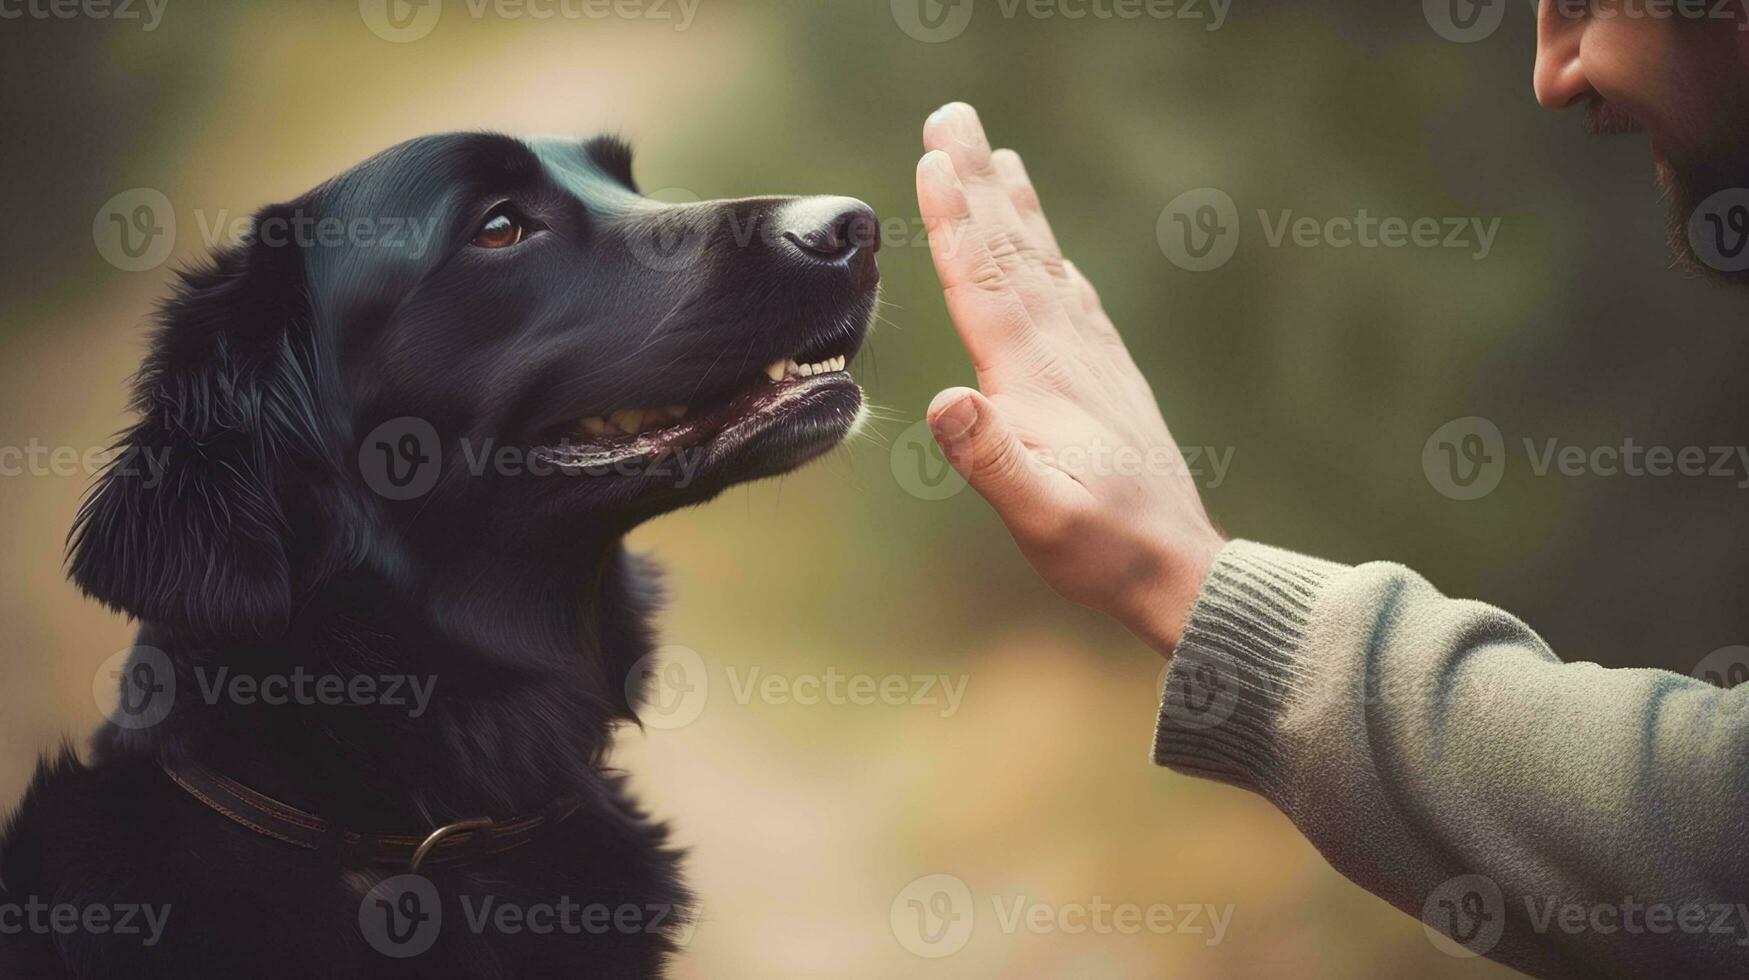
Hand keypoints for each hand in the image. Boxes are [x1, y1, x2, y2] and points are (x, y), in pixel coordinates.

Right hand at [915, 102, 1224, 654]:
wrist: (1181, 568)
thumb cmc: (1104, 551)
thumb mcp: (1042, 520)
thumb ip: (994, 461)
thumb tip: (949, 400)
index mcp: (1038, 379)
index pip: (985, 284)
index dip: (957, 220)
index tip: (934, 158)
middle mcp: (1066, 352)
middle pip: (1012, 251)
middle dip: (978, 181)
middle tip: (951, 115)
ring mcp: (1090, 358)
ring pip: (1042, 262)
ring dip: (1013, 204)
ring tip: (995, 151)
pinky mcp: (1105, 374)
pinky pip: (1070, 294)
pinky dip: (1048, 254)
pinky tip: (1045, 246)